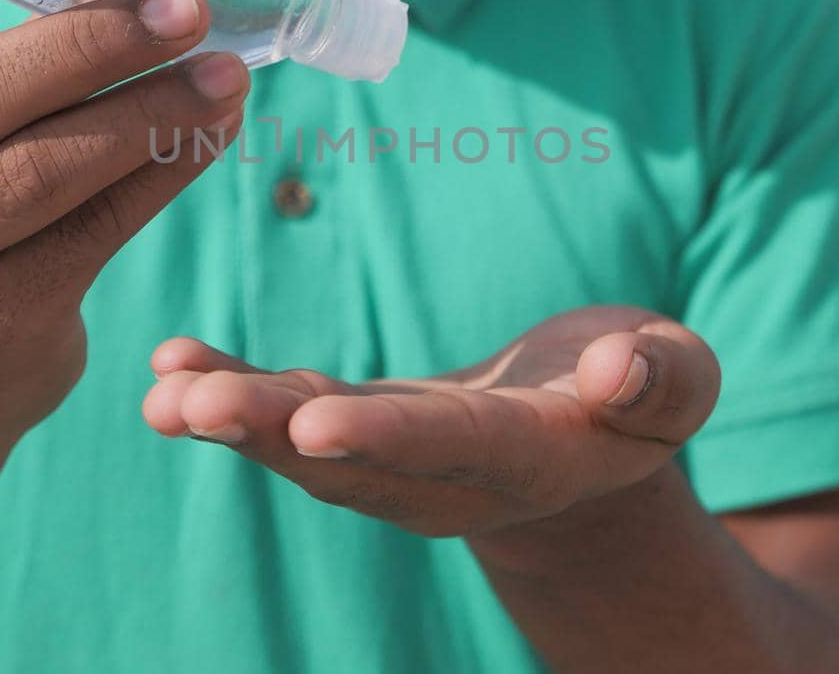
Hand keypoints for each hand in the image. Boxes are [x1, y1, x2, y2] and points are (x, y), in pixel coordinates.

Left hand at [141, 306, 719, 537]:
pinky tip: (170, 362)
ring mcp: (397, 459)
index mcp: (532, 460)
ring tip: (160, 391)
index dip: (387, 439)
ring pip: (304, 451)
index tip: (314, 427)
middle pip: (353, 463)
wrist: (589, 426)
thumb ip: (661, 379)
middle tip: (189, 407)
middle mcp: (451, 476)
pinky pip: (288, 415)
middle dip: (269, 434)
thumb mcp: (678, 379)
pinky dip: (230, 389)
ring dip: (231, 420)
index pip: (454, 452)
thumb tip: (617, 366)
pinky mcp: (362, 428)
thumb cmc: (640, 389)